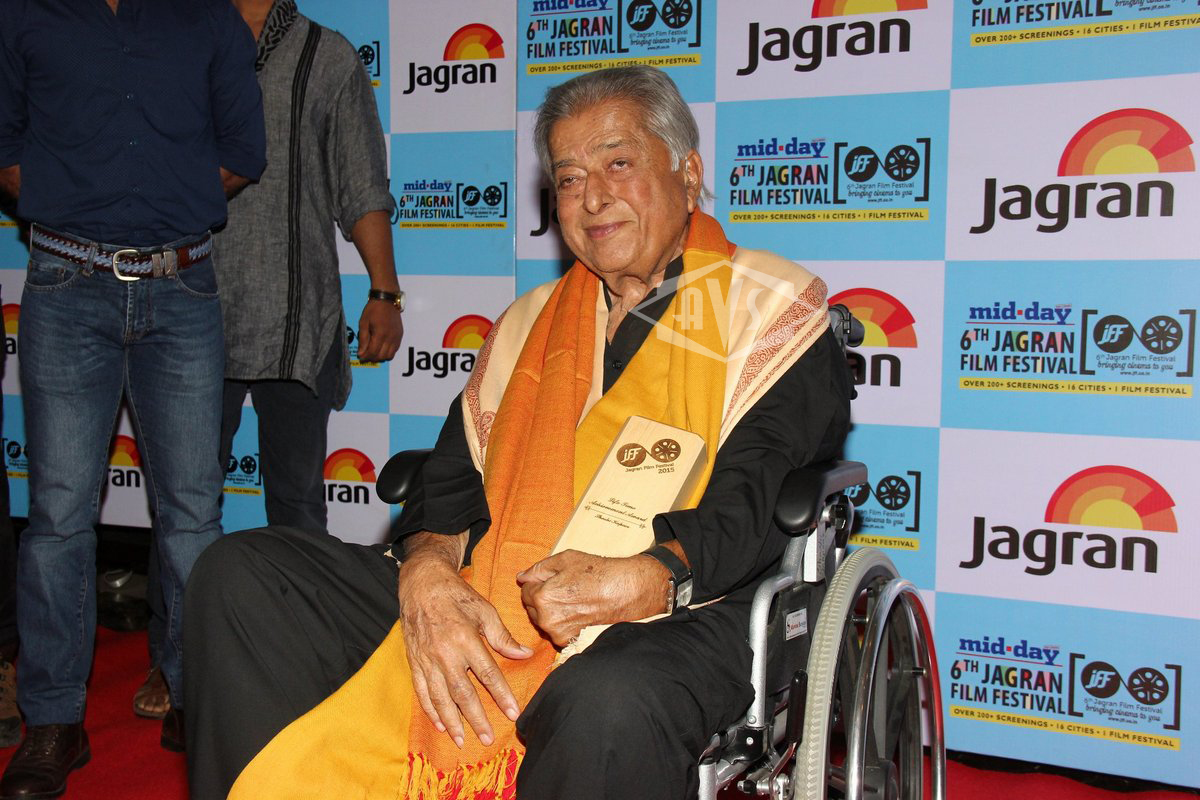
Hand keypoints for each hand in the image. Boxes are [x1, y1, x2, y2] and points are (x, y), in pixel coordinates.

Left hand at [357, 300, 403, 361]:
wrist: (387, 300)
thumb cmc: (373, 309)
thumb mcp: (363, 323)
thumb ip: (363, 339)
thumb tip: (361, 353)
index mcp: (380, 334)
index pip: (373, 352)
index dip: (365, 356)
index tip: (360, 356)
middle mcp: (390, 337)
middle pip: (382, 356)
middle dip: (372, 358)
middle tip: (366, 354)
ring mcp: (397, 337)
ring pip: (390, 355)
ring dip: (381, 357)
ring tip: (374, 351)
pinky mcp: (400, 336)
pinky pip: (395, 350)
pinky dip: (388, 352)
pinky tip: (381, 347)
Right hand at [396, 553, 532, 746]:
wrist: (421, 584)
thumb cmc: (456, 595)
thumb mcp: (484, 610)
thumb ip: (502, 637)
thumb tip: (524, 654)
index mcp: (465, 639)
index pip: (488, 674)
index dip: (502, 696)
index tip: (513, 713)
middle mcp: (444, 654)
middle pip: (463, 693)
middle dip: (477, 718)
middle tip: (488, 738)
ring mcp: (427, 660)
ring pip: (441, 698)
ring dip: (453, 721)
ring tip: (463, 740)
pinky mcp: (415, 662)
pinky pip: (422, 691)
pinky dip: (431, 710)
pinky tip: (440, 724)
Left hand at [515, 550, 666, 646]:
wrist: (626, 591)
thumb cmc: (598, 573)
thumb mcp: (565, 559)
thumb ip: (539, 568)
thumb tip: (521, 577)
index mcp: (543, 597)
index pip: (525, 591)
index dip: (537, 583)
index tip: (553, 580)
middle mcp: (547, 619)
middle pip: (532, 607)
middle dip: (542, 598)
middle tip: (565, 588)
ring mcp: (559, 633)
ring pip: (544, 620)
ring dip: (551, 611)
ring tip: (574, 600)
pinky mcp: (569, 641)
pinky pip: (556, 630)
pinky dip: (562, 622)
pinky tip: (578, 611)